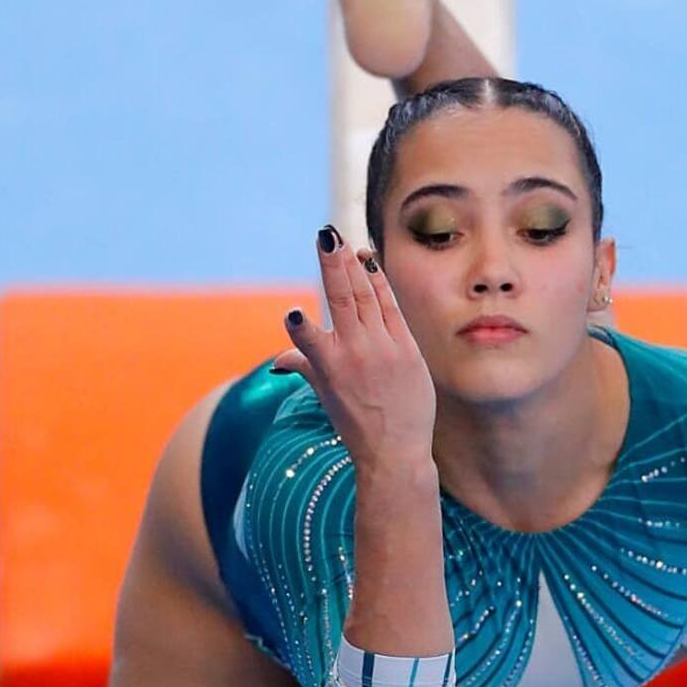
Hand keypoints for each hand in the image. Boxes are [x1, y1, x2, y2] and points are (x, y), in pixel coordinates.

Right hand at [270, 227, 436, 465]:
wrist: (395, 451)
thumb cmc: (355, 423)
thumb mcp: (325, 394)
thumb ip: (305, 365)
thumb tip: (279, 360)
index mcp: (327, 368)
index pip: (310, 339)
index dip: (303, 326)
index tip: (295, 312)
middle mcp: (354, 355)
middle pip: (342, 300)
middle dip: (333, 265)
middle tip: (326, 235)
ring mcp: (383, 350)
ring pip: (366, 297)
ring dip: (354, 266)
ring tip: (343, 241)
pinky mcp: (407, 349)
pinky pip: (391, 308)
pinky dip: (379, 283)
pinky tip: (369, 262)